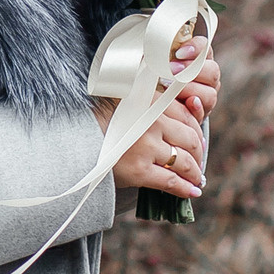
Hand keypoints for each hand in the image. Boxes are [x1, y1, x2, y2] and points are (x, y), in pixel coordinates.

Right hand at [95, 37, 220, 200]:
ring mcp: (147, 147)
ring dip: (194, 172)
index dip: (196, 129)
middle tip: (198, 160)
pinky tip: (192, 192)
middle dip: (199, 153)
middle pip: (190, 139)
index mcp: (150, 100)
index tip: (198, 139)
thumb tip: (165, 82)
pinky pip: (171, 181)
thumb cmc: (99, 118)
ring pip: (184, 162)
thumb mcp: (123, 93)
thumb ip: (144, 87)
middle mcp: (152, 121)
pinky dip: (185, 188)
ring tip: (196, 179)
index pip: (186, 115)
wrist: (75, 141)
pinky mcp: (140, 170)